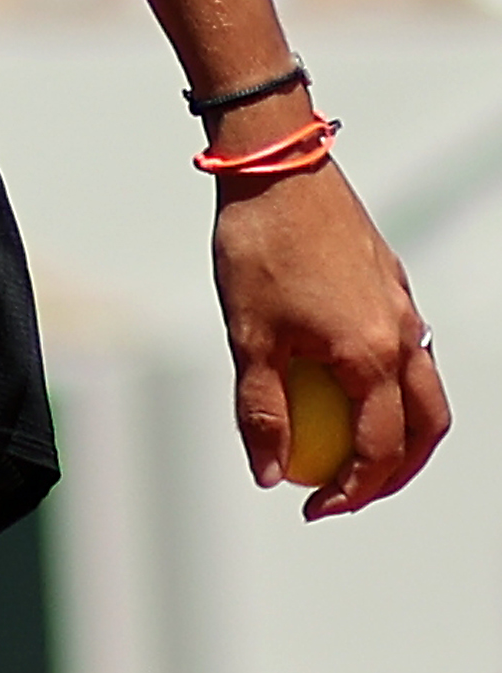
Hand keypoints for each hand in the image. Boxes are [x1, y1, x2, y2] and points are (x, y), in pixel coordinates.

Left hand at [217, 151, 448, 518]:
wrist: (276, 164)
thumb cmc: (257, 246)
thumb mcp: (247, 336)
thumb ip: (261, 409)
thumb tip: (270, 473)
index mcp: (371, 357)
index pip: (378, 450)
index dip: (350, 490)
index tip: (315, 508)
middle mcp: (402, 336)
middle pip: (423, 430)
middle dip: (393, 474)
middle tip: (351, 495)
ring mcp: (403, 307)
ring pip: (425, 390)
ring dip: (403, 433)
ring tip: (361, 452)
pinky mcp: (392, 282)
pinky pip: (409, 350)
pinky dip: (393, 385)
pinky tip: (352, 384)